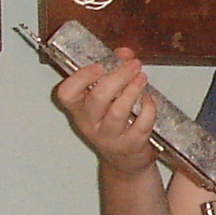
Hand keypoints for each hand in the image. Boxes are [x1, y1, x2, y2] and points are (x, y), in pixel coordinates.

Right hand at [53, 51, 161, 175]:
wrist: (124, 161)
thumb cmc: (114, 123)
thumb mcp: (107, 97)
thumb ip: (114, 70)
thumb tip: (125, 54)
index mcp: (79, 109)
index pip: (67, 94)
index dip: (81, 78)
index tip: (99, 66)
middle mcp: (90, 124)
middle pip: (98, 98)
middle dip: (118, 77)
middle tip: (133, 65)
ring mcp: (110, 137)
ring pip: (118, 111)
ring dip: (133, 90)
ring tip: (142, 77)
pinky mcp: (130, 145)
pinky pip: (141, 124)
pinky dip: (147, 108)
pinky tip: (148, 99)